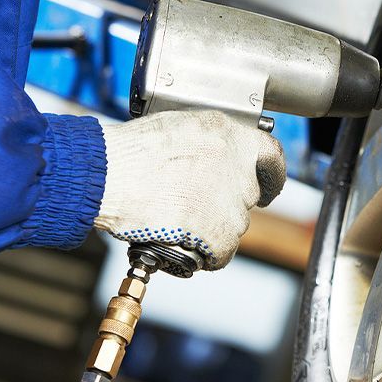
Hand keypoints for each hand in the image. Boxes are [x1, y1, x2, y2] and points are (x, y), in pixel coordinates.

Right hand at [95, 110, 286, 269]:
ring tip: (176, 220)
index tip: (267, 186)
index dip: (270, 174)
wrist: (110, 174)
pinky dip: (207, 254)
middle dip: (225, 202)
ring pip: (234, 223)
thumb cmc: (132, 152)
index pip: (271, 155)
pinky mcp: (219, 232)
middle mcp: (238, 166)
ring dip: (213, 227)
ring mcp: (231, 200)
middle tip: (194, 205)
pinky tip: (184, 244)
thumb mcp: (181, 127)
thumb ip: (210, 144)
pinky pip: (223, 251)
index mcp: (231, 135)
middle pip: (246, 194)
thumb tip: (215, 160)